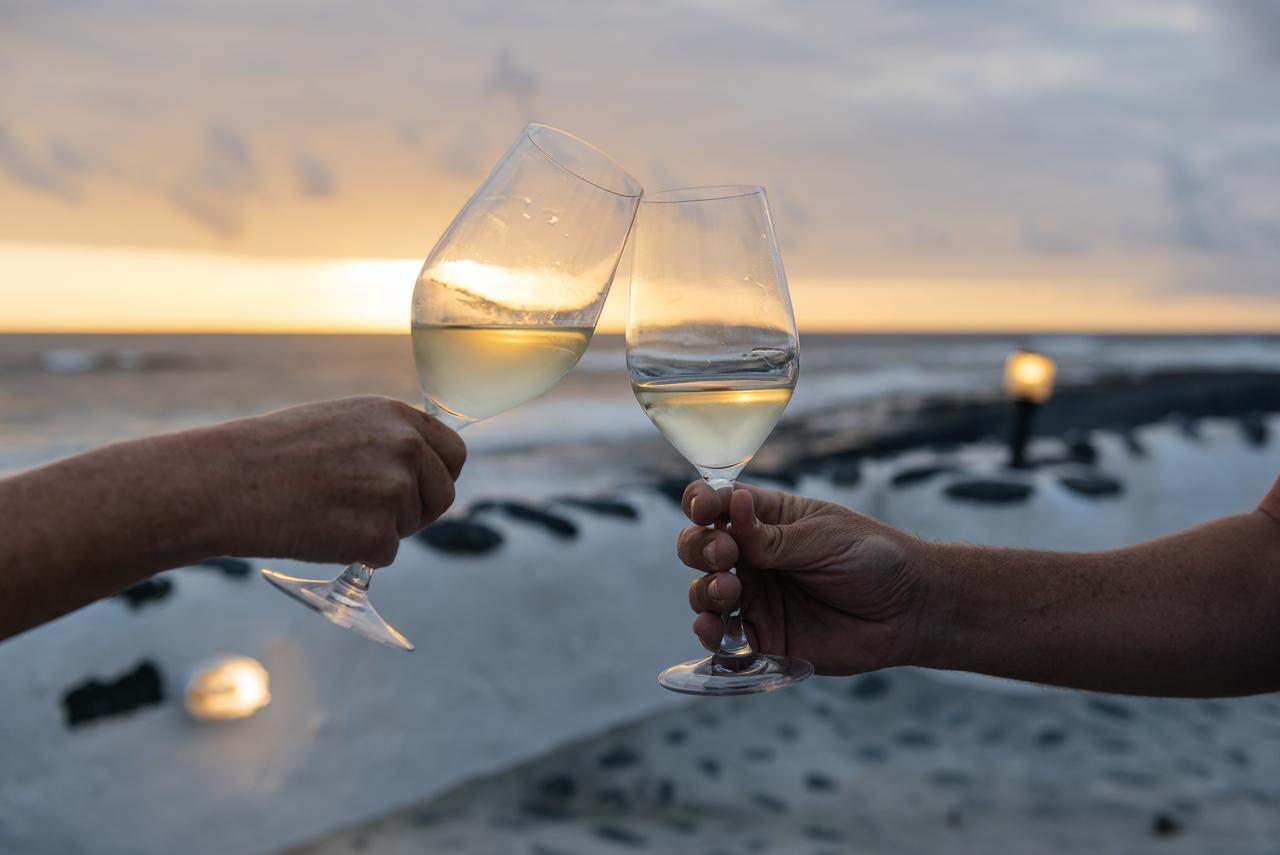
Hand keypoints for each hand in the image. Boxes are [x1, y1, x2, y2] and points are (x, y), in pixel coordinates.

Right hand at [194, 396, 465, 566]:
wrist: (226, 482)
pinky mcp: (377, 532)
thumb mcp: (342, 424)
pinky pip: (385, 554)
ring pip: (411, 526)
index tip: (423, 490)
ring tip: (328, 510)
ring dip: (379, 529)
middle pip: (443, 495)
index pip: (454, 452)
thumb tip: (421, 467)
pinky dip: (358, 553)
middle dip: (417, 511)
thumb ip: (386, 439)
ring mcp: (394, 489)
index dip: (440, 476)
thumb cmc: (273, 454)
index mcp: (397, 416)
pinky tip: (320, 531)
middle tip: (372, 514)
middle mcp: (405, 447)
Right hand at [677, 481, 927, 675]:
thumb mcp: (821, 537)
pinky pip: (723, 638)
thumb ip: (771, 536)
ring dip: (705, 590)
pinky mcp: (764, 637)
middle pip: (699, 546)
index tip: (704, 510)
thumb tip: (729, 508)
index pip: (717, 503)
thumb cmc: (873, 558)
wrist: (910, 609)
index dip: (700, 502)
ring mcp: (756, 598)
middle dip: (700, 548)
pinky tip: (713, 628)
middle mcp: (753, 557)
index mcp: (766, 519)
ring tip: (729, 592)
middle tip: (725, 556)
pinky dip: (709, 633)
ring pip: (704, 591)